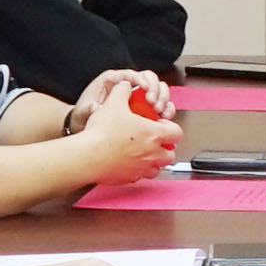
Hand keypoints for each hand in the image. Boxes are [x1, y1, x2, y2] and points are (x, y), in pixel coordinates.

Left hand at [67, 68, 172, 130]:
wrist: (86, 125)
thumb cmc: (84, 114)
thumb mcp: (83, 111)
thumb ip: (90, 108)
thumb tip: (99, 107)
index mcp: (113, 80)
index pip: (131, 74)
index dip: (140, 79)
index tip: (145, 90)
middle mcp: (128, 84)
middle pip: (149, 78)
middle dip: (155, 89)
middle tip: (154, 103)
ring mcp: (138, 95)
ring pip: (158, 88)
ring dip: (163, 98)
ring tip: (161, 112)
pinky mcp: (144, 106)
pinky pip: (160, 102)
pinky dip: (165, 108)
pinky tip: (165, 117)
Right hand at [67, 102, 184, 185]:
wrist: (88, 156)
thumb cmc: (102, 133)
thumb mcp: (114, 103)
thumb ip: (123, 91)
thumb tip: (126, 86)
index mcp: (154, 134)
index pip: (177, 133)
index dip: (171, 128)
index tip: (161, 125)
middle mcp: (152, 154)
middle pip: (171, 154)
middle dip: (165, 148)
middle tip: (154, 141)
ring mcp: (142, 169)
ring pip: (158, 168)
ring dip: (154, 161)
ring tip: (142, 153)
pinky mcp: (130, 179)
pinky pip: (140, 176)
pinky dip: (138, 170)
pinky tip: (127, 162)